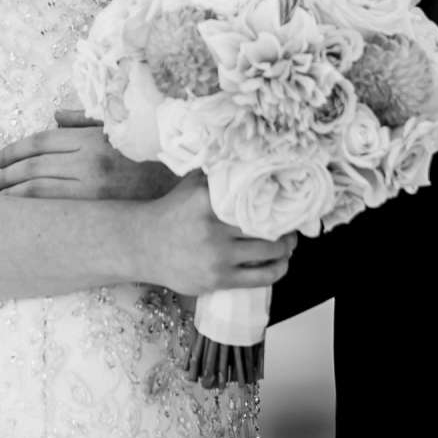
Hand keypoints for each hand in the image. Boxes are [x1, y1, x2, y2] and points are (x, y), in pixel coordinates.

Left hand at [0, 109, 179, 200]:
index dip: (13, 150)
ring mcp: (92, 191)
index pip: (40, 141)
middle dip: (5, 175)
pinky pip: (51, 212)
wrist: (184, 189)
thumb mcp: (121, 129)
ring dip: (10, 195)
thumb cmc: (151, 157)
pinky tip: (17, 215)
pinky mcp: (97, 214)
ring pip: (36, 192)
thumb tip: (55, 118)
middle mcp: (88, 163)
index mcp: (92, 137)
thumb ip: (87, 120)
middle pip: (32, 167)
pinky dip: (28, 212)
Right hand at [134, 174, 295, 296]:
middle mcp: (213, 228)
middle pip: (266, 226)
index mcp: (208, 200)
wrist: (144, 245)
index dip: (278, 202)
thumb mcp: (192, 185)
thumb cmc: (173, 212)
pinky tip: (282, 264)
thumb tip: (251, 158)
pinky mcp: (218, 279)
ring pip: (268, 253)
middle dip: (286, 228)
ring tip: (289, 244)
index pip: (254, 199)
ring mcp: (216, 256)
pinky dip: (277, 270)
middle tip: (293, 225)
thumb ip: (218, 173)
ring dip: (285, 249)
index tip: (290, 202)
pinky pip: (259, 278)